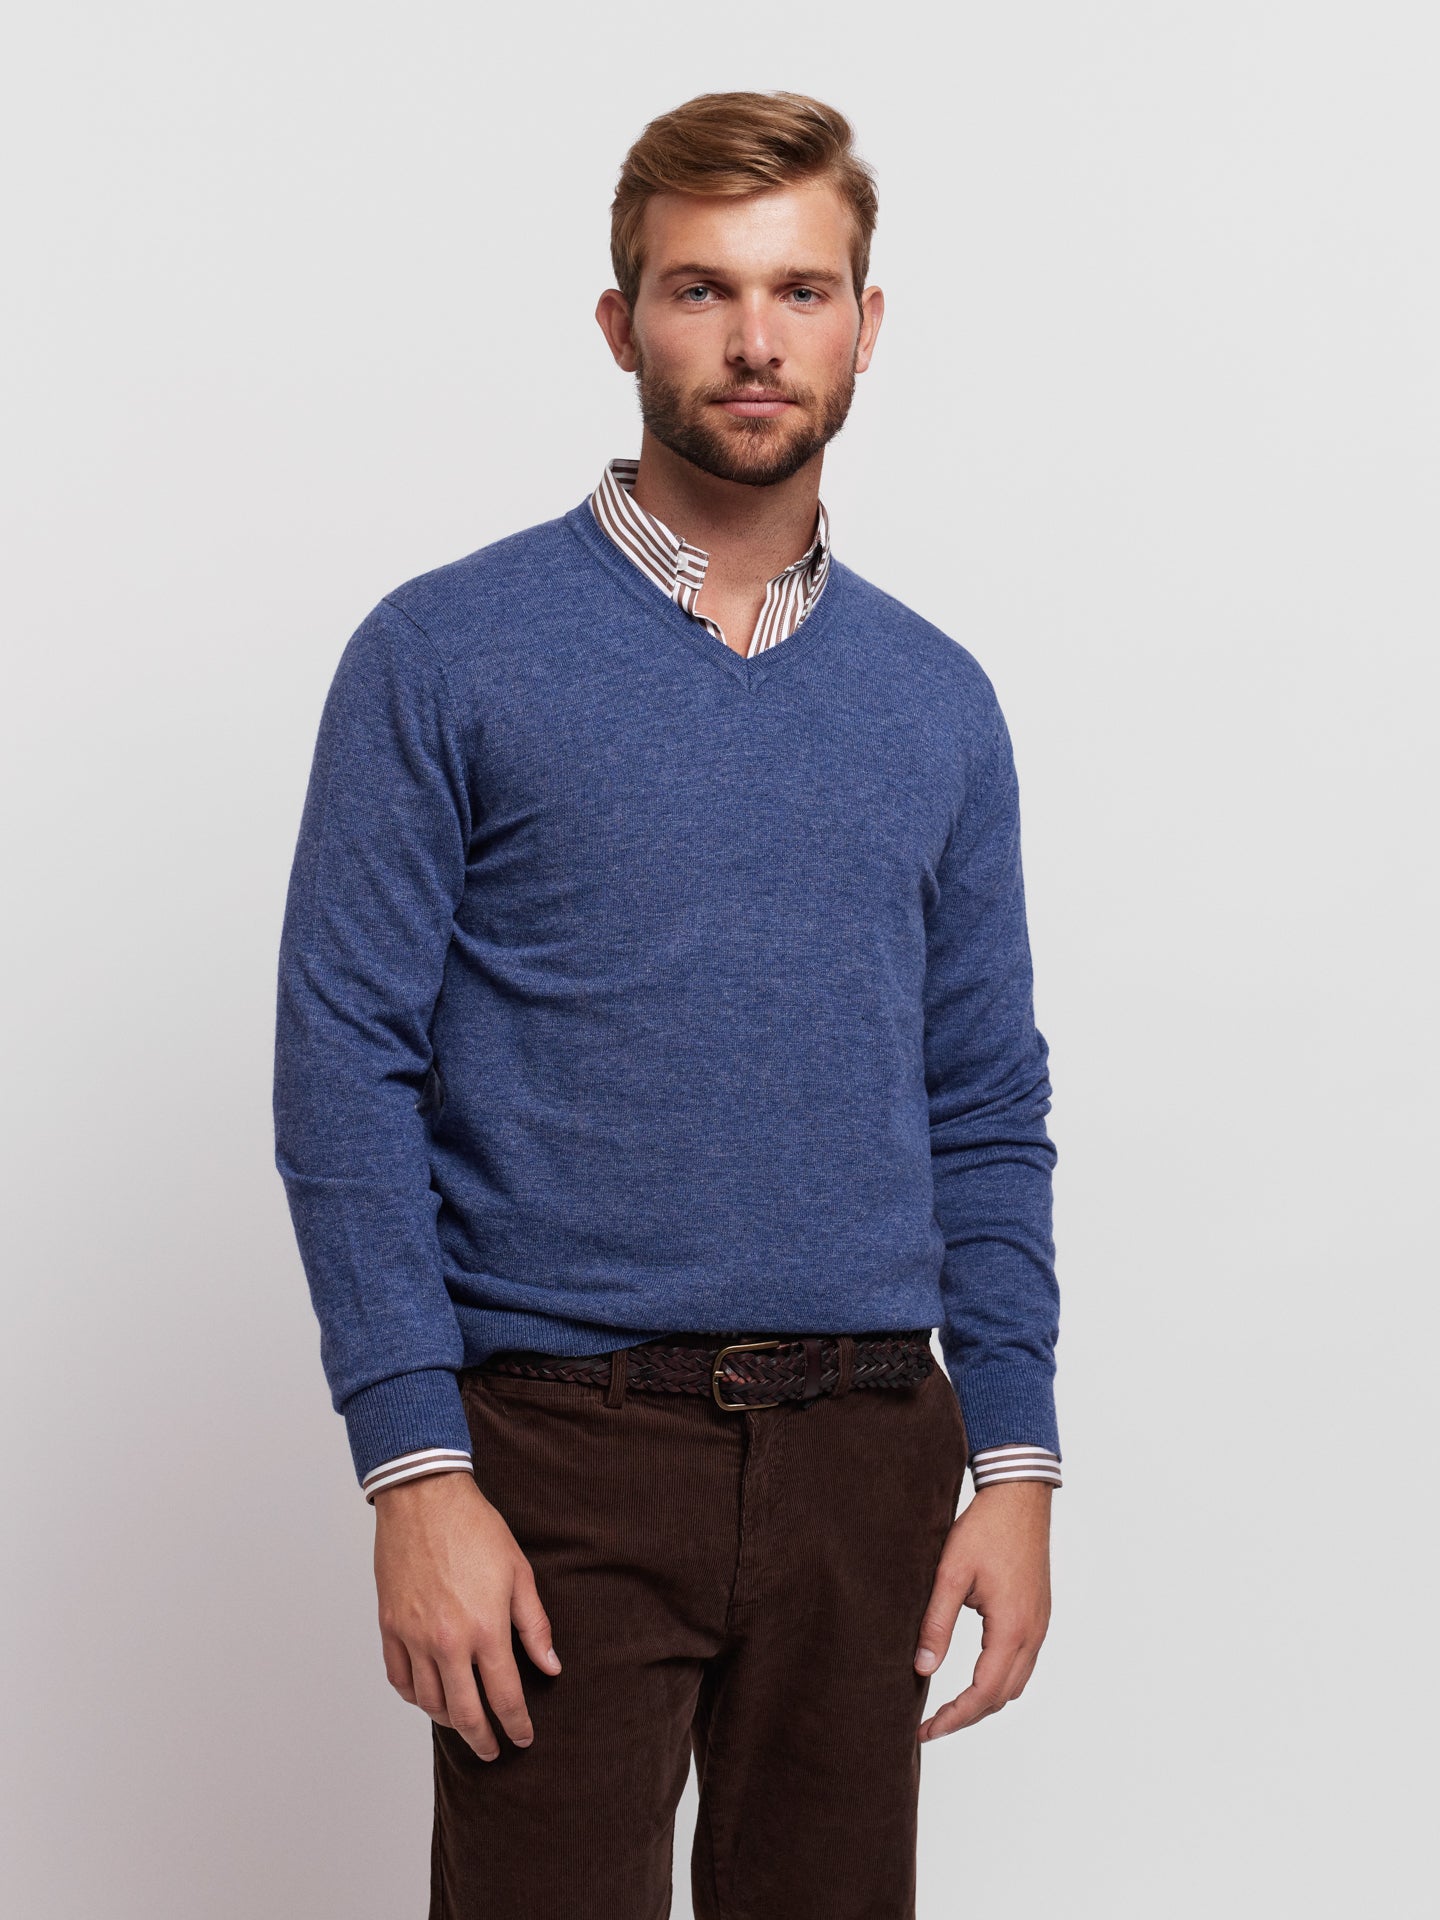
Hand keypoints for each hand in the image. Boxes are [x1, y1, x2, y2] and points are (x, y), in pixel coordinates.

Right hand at [372, 1471, 561, 1760]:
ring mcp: (414, 1637)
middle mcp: (447, 1642)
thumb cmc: (476, 1529)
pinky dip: (415, 1695)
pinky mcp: (390, 1626)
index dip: (516, 1725)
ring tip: (464, 1722)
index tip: (522, 1739)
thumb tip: (550, 1667)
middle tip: (492, 1751)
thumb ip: (535, 1626)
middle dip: (482, 1739)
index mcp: (485, 1629)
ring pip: (429, 1701)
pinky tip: (429, 1695)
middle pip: (465, 1713)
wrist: (425, 1497)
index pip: (504, 1697)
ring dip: (449, 1720)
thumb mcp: (518, 1573)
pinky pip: (399, 1678)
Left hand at [913, 1480, 1051, 1740]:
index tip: (926, 1730)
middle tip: (931, 1725)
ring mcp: (1039, 1625)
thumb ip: (936, 1623)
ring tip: (948, 1707)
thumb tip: (921, 1668)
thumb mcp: (951, 1574)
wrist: (1019, 1496)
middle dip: (967, 1716)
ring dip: (984, 1700)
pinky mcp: (1038, 1614)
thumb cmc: (985, 1529)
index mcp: (1012, 1628)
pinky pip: (1022, 1663)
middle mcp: (1032, 1633)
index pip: (983, 1693)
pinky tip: (973, 1676)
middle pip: (1002, 1697)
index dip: (954, 1718)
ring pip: (1015, 1683)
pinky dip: (997, 1679)